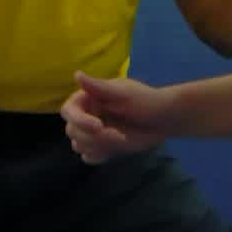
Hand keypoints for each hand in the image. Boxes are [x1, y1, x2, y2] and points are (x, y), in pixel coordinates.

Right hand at [61, 72, 175, 163]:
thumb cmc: (145, 101)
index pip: (68, 110)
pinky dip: (98, 156)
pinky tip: (113, 151)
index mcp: (88, 98)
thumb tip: (77, 75)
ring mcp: (93, 132)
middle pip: (72, 131)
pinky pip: (88, 156)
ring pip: (78, 145)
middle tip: (118, 136)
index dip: (79, 120)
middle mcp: (86, 114)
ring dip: (97, 146)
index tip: (98, 126)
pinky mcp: (101, 147)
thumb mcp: (124, 93)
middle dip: (93, 137)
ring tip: (120, 139)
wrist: (163, 120)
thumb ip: (98, 87)